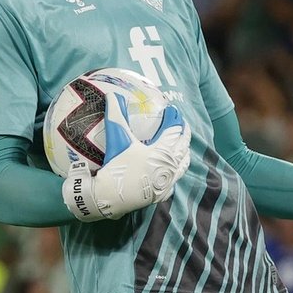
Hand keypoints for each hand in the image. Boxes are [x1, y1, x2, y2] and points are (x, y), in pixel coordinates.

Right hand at [64, 93, 191, 221]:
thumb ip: (116, 115)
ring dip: (184, 152)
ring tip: (182, 144)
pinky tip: (172, 169)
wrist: (108, 198)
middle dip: (184, 132)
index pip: (174, 131)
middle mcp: (169, 167)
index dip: (174, 118)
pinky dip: (177, 171)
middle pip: (183, 146)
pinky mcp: (161, 195)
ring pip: (183, 164)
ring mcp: (167, 182)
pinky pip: (175, 180)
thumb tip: (112, 95)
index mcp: (162, 152)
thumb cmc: (115, 167)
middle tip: (181, 122)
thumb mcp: (117, 139)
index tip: (172, 110)